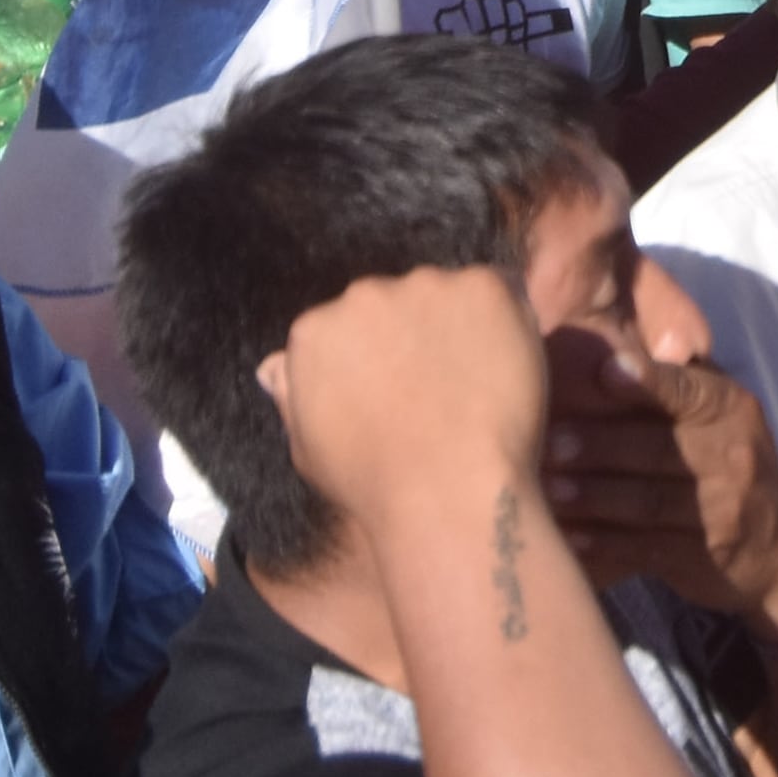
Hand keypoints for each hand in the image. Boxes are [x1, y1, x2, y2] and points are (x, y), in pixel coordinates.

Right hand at [259, 265, 546, 518]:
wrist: (447, 490)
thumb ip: (294, 396)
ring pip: (442, 296)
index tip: (396, 393)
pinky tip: (501, 369)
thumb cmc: (375, 484)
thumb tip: (276, 365)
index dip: (374, 360)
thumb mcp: (308, 448)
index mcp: (314, 330)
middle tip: (439, 388)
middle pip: (392, 305)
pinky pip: (494, 293)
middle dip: (411, 336)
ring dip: (454, 327)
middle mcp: (361, 295)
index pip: (344, 328)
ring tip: (473, 386)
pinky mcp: (480, 286)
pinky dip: (501, 323)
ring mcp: (423, 286)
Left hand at [542, 311, 777, 633]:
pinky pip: (645, 548)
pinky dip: (603, 544)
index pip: (691, 391)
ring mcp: (721, 513)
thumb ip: (677, 385)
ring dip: (593, 495)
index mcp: (731, 411)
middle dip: (599, 444)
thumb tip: (606, 353)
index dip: (649, 382)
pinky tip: (568, 537)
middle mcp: (732, 458)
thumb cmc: (728, 463)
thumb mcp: (720, 416)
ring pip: (647, 501)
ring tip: (546, 489)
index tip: (605, 372)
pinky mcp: (703, 559)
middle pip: (658, 449)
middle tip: (548, 439)